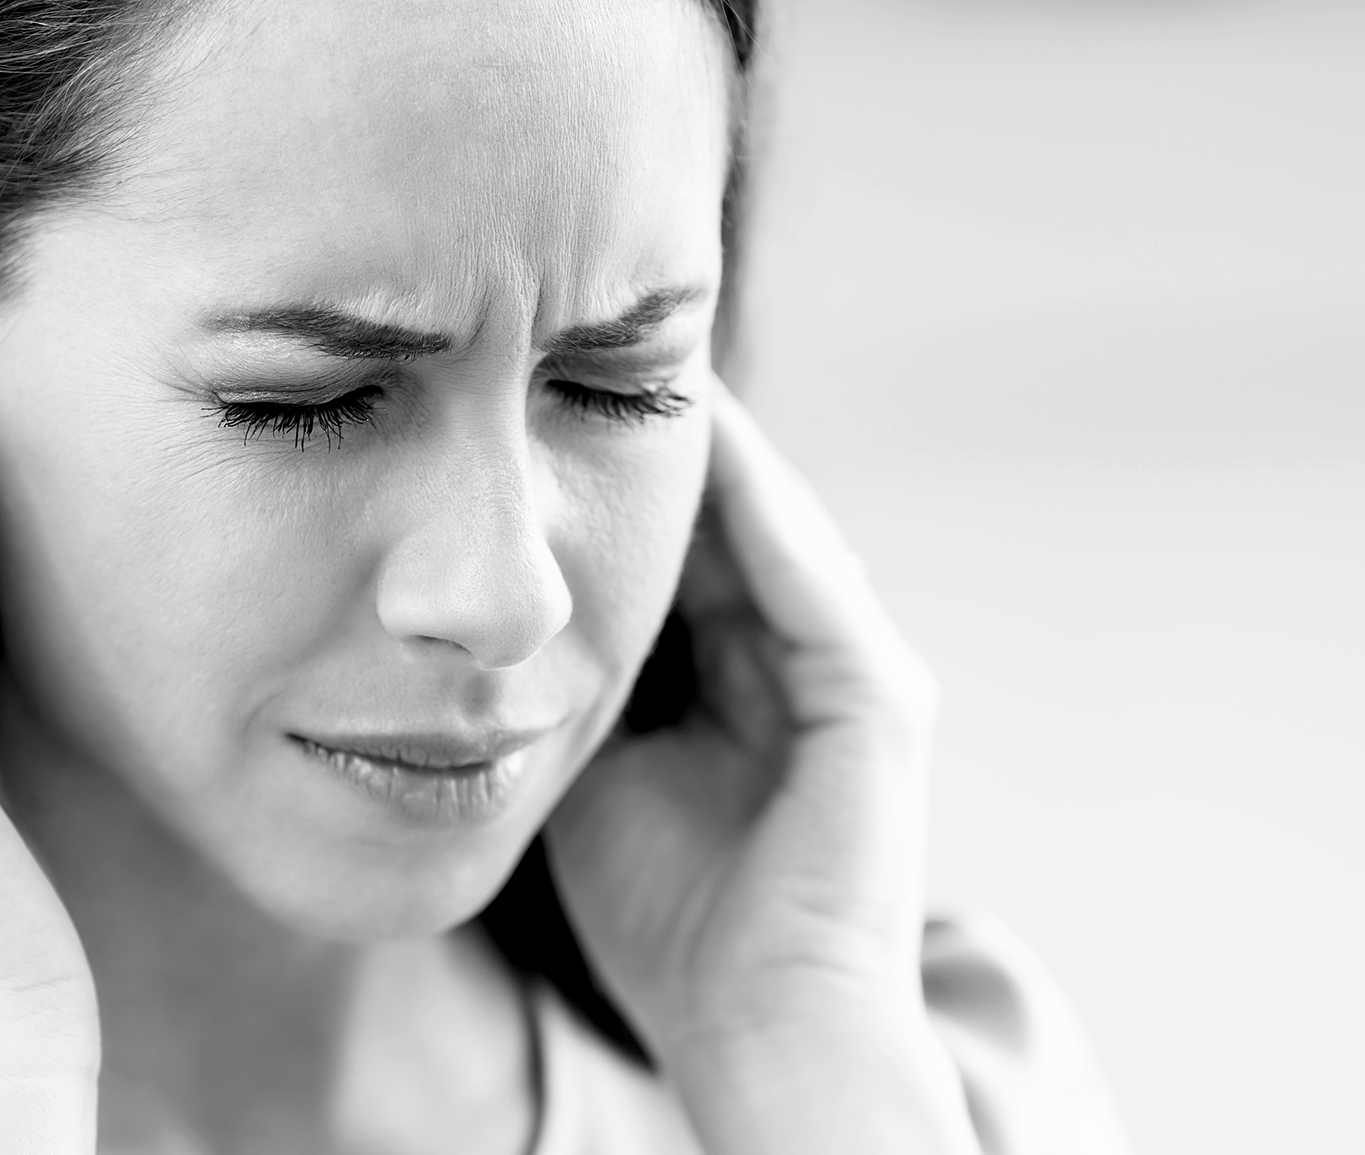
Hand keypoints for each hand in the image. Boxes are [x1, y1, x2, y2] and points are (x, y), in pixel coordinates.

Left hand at [547, 379, 975, 1153]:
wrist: (751, 1023)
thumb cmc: (664, 916)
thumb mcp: (590, 765)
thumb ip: (566, 679)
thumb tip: (484, 606)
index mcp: (740, 674)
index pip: (681, 545)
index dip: (614, 471)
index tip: (543, 398)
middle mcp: (803, 656)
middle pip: (726, 518)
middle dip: (659, 439)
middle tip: (588, 341)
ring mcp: (852, 671)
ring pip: (774, 528)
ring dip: (714, 448)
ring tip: (648, 362)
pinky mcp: (881, 698)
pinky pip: (814, 581)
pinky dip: (762, 511)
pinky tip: (707, 441)